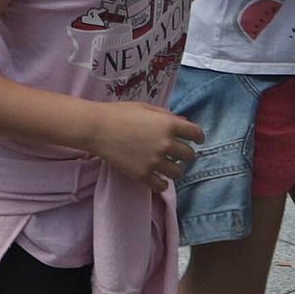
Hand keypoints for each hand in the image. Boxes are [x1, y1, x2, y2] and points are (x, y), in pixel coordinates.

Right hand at [89, 102, 203, 188]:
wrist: (97, 128)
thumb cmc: (119, 113)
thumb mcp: (145, 107)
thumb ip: (166, 115)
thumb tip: (183, 122)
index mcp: (168, 124)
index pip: (195, 134)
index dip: (198, 137)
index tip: (196, 140)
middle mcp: (166, 144)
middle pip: (189, 155)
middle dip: (185, 153)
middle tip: (177, 152)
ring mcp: (155, 161)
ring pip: (178, 172)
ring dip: (174, 168)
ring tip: (166, 165)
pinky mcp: (143, 175)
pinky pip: (162, 186)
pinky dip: (162, 183)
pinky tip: (158, 178)